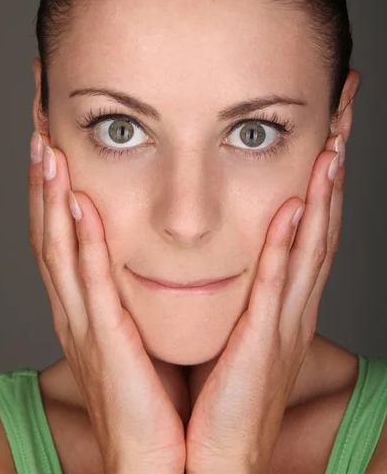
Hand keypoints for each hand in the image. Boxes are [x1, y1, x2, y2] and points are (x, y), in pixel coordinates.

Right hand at [28, 132, 185, 472]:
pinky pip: (91, 285)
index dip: (50, 189)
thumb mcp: (137, 332)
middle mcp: (74, 310)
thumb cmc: (154, 395)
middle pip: (48, 232)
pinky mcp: (106, 343)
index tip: (52, 143)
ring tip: (48, 151)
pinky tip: (79, 207)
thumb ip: (133, 294)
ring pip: (59, 250)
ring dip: (51, 199)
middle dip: (39, 181)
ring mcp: (84, 325)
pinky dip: (82, 244)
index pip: (60, 235)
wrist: (158, 460)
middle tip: (38, 130)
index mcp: (85, 307)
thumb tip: (147, 256)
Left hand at [184, 135, 344, 473]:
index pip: (312, 229)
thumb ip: (244, 294)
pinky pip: (277, 286)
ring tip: (332, 149)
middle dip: (335, 174)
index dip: (325, 183)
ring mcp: (283, 323)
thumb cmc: (220, 394)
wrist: (217, 458)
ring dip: (322, 198)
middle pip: (323, 228)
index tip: (331, 135)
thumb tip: (237, 257)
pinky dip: (288, 246)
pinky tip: (296, 209)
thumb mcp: (238, 331)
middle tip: (346, 122)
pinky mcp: (262, 342)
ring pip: (310, 249)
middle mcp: (294, 307)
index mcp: (286, 303)